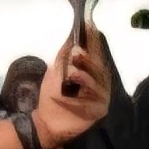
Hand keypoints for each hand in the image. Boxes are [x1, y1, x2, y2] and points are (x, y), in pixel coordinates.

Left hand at [29, 28, 109, 148]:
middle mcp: (99, 81)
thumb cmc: (53, 94)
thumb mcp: (55, 72)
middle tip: (76, 51)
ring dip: (85, 77)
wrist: (47, 120)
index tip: (88, 28)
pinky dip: (82, 98)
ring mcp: (101, 96)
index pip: (95, 53)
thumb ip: (63, 56)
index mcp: (90, 70)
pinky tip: (71, 94)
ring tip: (72, 72)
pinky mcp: (99, 111)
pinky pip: (93, 103)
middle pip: (99, 68)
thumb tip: (71, 35)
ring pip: (97, 84)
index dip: (93, 41)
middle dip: (88, 59)